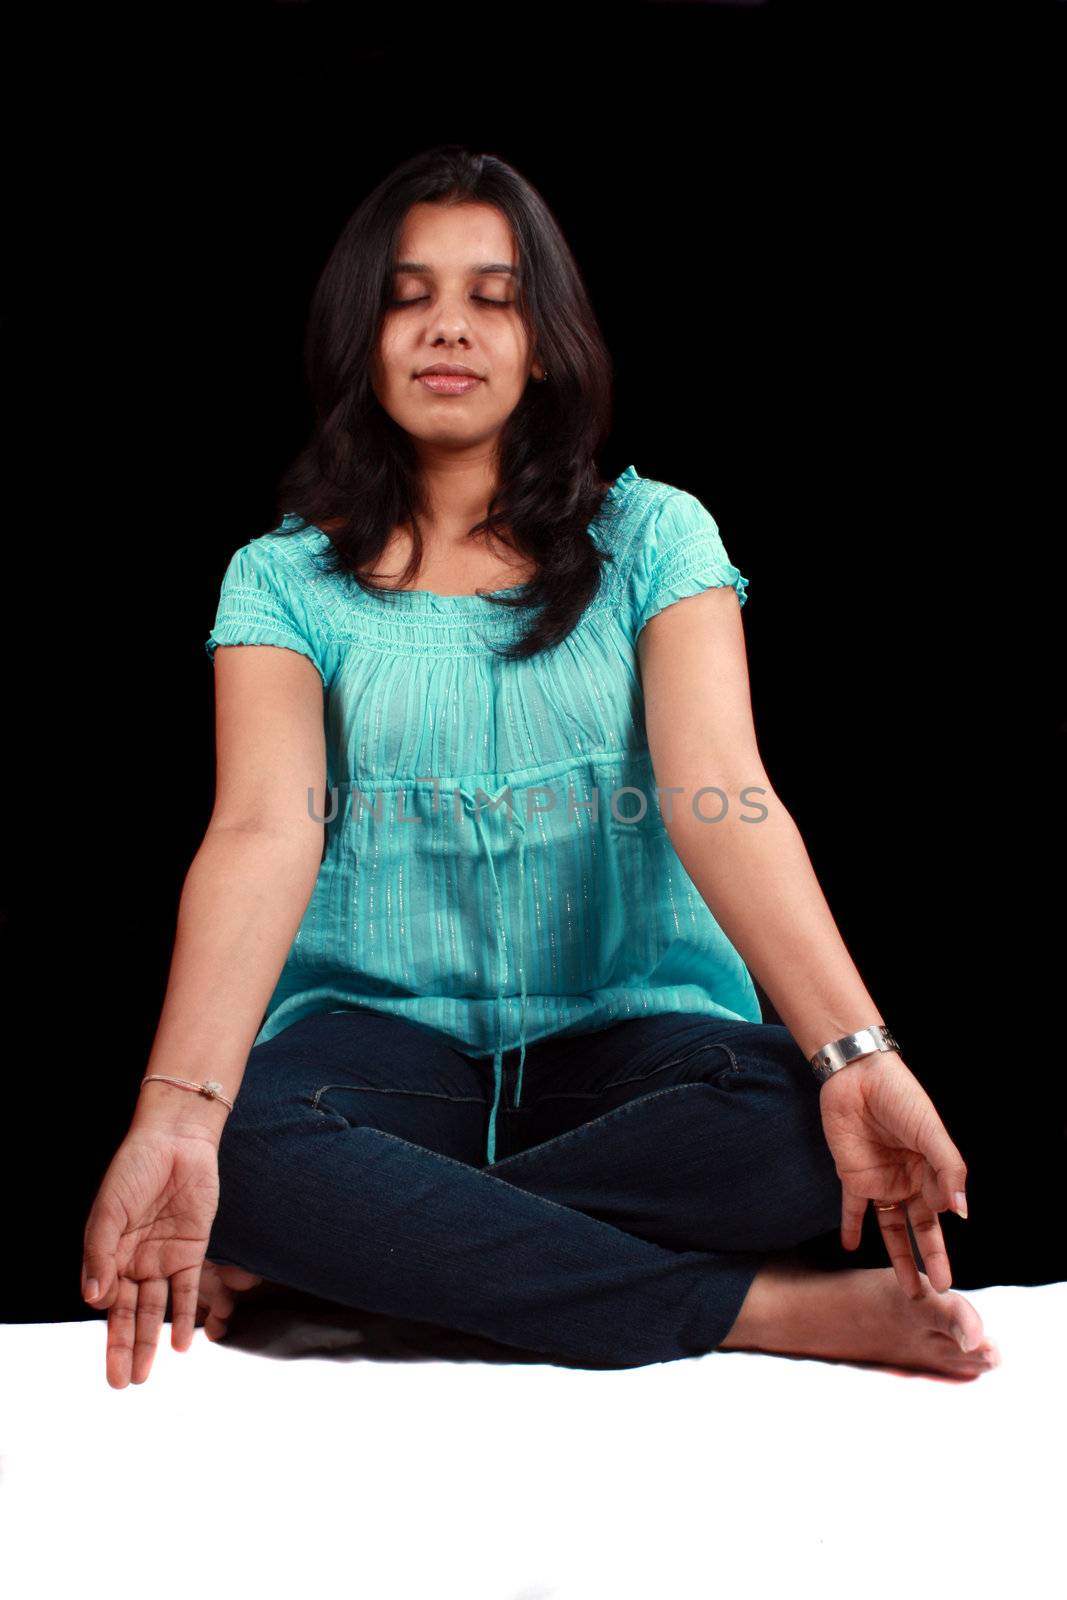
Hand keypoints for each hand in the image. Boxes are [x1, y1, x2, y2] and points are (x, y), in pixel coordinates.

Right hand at [81, 1126, 220, 1387]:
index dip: (108, 1325)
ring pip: (156, 1309)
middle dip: (125, 1349)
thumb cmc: (135, 1168)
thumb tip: (92, 1298)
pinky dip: (185, 1316)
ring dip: (152, 1341)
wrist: (177, 1140)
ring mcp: (163, 1258)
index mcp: (108, 1252)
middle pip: (129, 1314)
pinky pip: (188, 1290)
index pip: (105, 1300)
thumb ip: (100, 1252)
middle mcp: (134, 1261)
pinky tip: (182, 1345)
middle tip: (122, 1384)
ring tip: (146, 1374)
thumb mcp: (110, 1209)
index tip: (110, 1347)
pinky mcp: (192, 1250)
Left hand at [817, 1052, 967, 1297]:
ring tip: (907, 1290)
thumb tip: (962, 1212)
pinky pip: (853, 1209)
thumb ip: (948, 1170)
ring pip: (892, 1227)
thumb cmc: (901, 1098)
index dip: (944, 1228)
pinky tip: (850, 1248)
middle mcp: (910, 1180)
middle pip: (922, 1228)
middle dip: (932, 1259)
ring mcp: (881, 1180)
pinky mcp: (853, 1176)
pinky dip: (851, 1228)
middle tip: (939, 1292)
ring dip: (898, 1258)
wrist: (857, 1076)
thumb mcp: (931, 1132)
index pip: (942, 1208)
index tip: (945, 1247)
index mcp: (932, 1169)